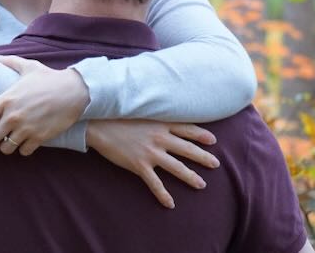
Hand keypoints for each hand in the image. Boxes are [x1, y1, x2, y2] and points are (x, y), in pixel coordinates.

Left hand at [0, 55, 89, 155]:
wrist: (75, 91)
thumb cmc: (50, 78)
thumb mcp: (28, 66)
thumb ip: (9, 62)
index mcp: (7, 100)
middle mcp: (13, 116)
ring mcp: (26, 129)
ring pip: (5, 148)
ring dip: (6, 146)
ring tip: (9, 141)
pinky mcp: (39, 138)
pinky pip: (23, 152)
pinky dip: (22, 149)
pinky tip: (25, 143)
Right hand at [85, 119, 219, 208]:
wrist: (98, 123)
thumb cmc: (117, 115)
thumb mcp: (140, 111)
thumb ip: (153, 116)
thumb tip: (161, 116)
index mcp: (161, 124)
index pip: (188, 129)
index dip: (201, 135)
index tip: (213, 140)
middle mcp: (160, 138)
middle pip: (188, 149)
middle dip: (203, 157)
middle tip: (215, 164)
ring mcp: (151, 152)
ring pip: (177, 167)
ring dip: (190, 177)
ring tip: (201, 184)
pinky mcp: (139, 165)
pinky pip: (155, 183)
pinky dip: (163, 195)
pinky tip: (170, 204)